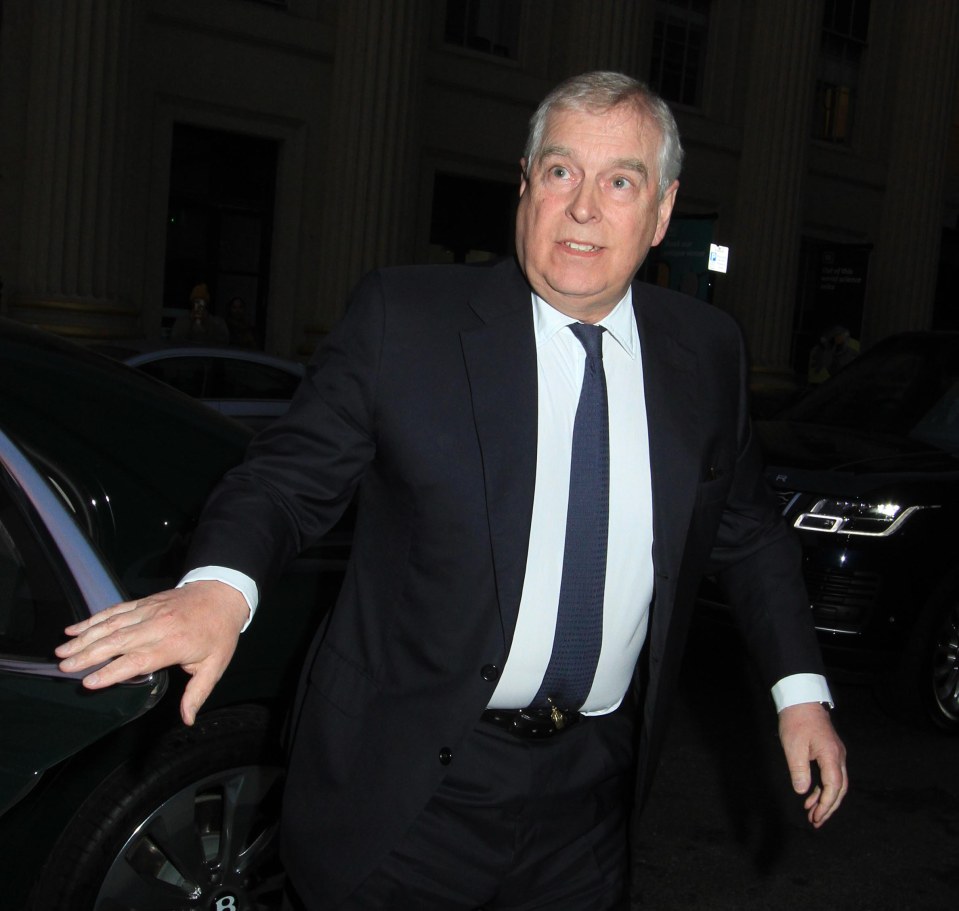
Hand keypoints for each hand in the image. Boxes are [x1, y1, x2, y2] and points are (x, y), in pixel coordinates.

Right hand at [55, 581, 248, 725]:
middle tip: (64, 667)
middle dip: (88, 655)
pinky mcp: (144, 603)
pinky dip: (93, 619)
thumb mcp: (215, 665)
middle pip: (117, 642)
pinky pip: (115, 611)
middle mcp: (157, 626)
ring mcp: (148, 612)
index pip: (137, 660)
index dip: (112, 671)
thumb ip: (197, 693)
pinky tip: (75, 628)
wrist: (223, 594)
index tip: (89, 682)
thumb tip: (187, 719)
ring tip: (62, 650)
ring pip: (111, 625)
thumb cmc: (219, 632)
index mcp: (173, 644)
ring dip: (85, 637)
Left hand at [778, 701, 847, 827]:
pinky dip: (823, 788)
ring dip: (826, 800)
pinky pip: (831, 775)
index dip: (826, 804)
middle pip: (839, 789)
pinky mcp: (830, 752)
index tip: (816, 817)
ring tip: (812, 814)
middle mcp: (839, 757)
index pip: (833, 787)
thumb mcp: (793, 746)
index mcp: (831, 756)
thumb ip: (799, 770)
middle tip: (816, 822)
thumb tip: (802, 792)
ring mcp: (836, 755)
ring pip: (837, 783)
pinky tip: (810, 796)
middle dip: (829, 807)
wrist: (801, 700)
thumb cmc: (796, 721)